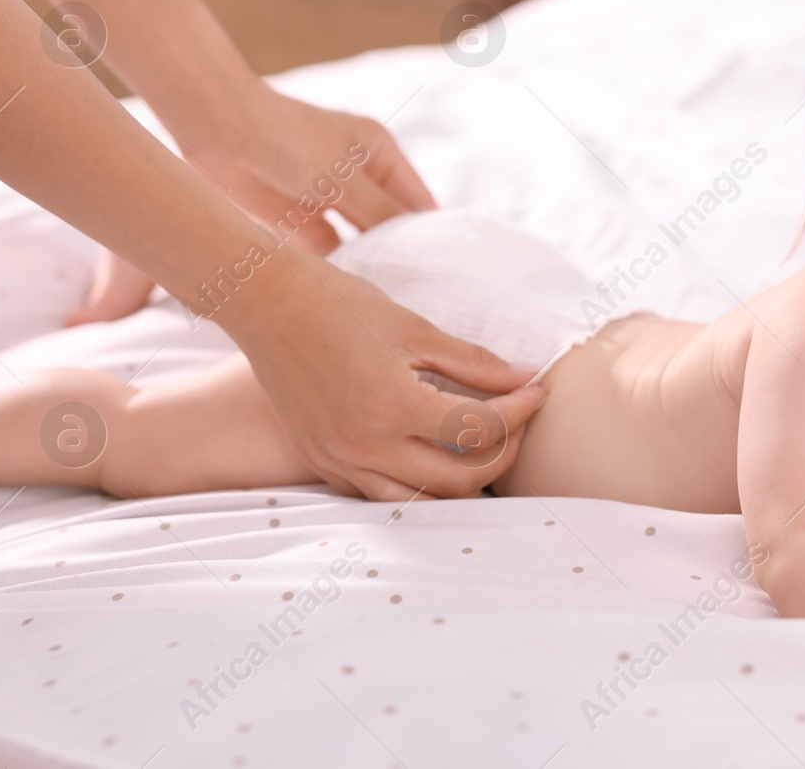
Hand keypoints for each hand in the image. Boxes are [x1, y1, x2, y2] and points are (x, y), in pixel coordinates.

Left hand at [69, 85, 432, 323]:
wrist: (217, 129)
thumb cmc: (287, 140)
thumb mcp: (342, 178)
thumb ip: (379, 214)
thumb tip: (410, 251)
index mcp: (379, 154)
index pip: (418, 202)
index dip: (432, 236)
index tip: (445, 274)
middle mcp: (357, 177)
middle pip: (389, 225)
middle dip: (401, 256)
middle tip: (420, 297)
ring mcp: (326, 198)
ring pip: (358, 241)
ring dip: (368, 265)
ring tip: (387, 301)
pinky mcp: (296, 218)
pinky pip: (325, 250)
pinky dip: (335, 269)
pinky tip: (347, 294)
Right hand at [231, 253, 546, 500]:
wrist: (267, 304)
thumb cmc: (341, 305)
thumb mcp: (414, 328)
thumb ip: (473, 362)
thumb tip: (523, 378)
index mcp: (395, 407)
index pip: (481, 428)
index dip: (521, 411)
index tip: (536, 390)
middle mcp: (367, 445)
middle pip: (459, 479)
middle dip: (502, 454)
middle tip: (518, 424)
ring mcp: (340, 459)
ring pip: (420, 499)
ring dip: (460, 482)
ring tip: (482, 449)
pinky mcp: (322, 461)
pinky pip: (379, 493)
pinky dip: (414, 484)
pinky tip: (431, 456)